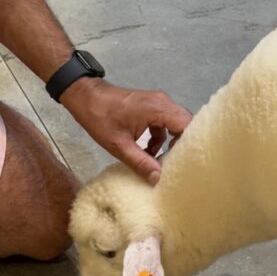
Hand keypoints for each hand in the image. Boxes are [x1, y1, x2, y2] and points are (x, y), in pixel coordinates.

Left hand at [61, 79, 190, 183]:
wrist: (86, 97)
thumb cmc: (100, 117)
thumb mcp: (119, 145)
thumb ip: (141, 162)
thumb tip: (158, 178)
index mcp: (158, 109)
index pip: (187, 125)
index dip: (190, 144)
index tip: (185, 161)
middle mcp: (163, 102)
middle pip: (185, 124)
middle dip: (182, 145)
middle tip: (176, 164)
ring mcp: (157, 102)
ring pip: (175, 124)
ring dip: (170, 142)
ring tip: (162, 161)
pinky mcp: (151, 106)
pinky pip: (164, 122)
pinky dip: (160, 137)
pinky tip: (149, 151)